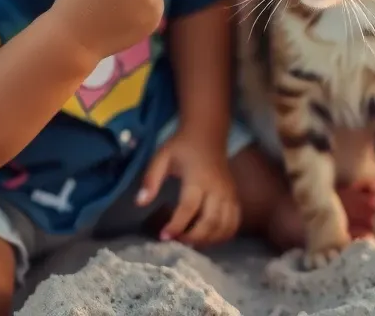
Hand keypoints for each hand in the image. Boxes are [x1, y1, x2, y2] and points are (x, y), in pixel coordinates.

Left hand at [136, 130, 239, 246]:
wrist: (207, 133)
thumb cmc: (182, 147)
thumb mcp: (162, 157)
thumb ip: (150, 179)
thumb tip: (140, 203)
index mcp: (198, 177)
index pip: (189, 207)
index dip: (176, 225)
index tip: (163, 236)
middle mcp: (217, 188)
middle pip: (210, 221)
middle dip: (193, 237)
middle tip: (176, 241)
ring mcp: (229, 193)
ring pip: (224, 226)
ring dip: (208, 240)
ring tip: (189, 241)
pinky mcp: (235, 197)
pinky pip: (234, 223)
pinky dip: (223, 236)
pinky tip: (208, 238)